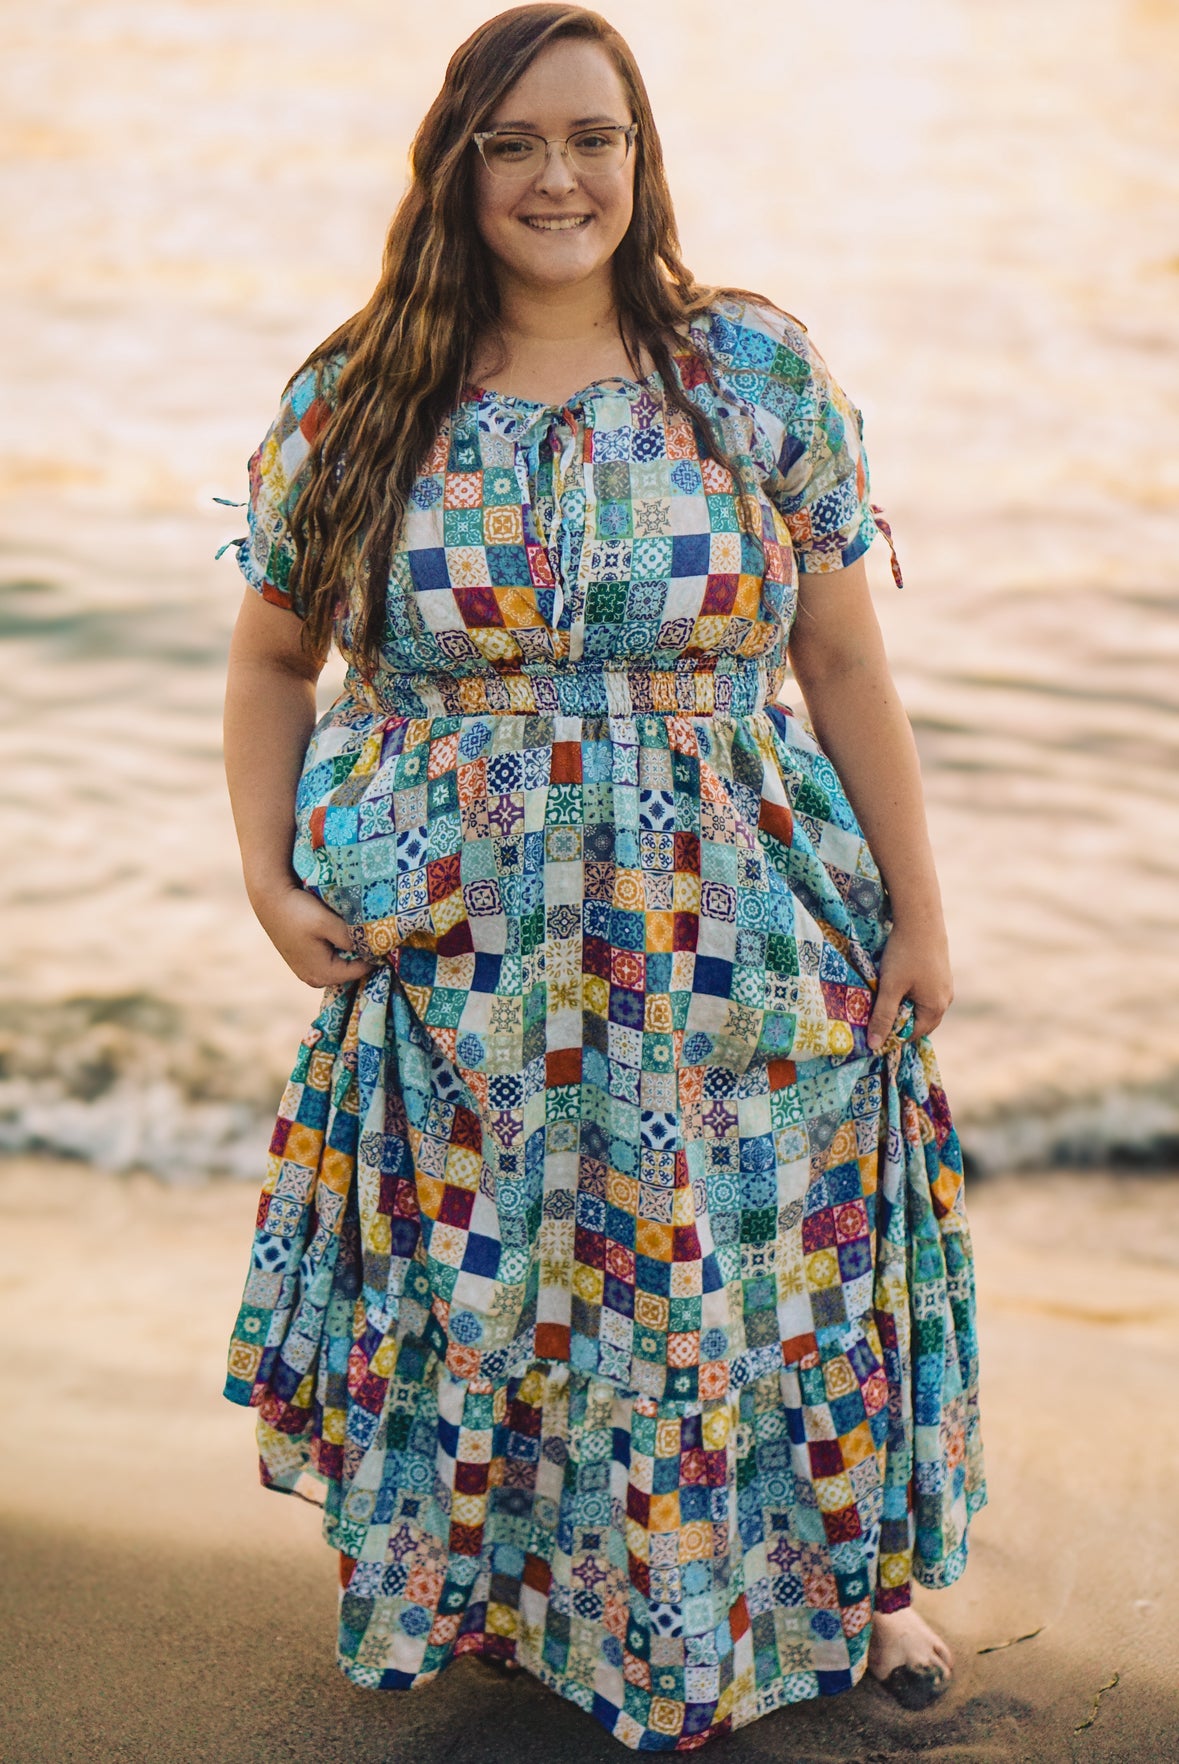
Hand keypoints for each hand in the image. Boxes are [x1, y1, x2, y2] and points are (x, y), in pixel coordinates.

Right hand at [250, 882, 372, 987]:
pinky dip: (338, 948)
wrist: (270, 899)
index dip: (375, 954)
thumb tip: (374, 949)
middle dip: (362, 954)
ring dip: (350, 951)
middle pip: (351, 970)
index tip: (384, 937)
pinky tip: (341, 933)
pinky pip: (330, 959)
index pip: (362, 970)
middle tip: (373, 933)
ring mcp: (307, 972)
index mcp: (323, 974)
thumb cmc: (299, 911)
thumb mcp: (328, 924)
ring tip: (358, 931)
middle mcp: (314, 979)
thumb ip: (351, 939)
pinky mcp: (303, 961)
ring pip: (341, 964)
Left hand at [866, 916, 952, 1050]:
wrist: (920, 919)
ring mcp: (946, 986)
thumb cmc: (904, 954)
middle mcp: (945, 1000)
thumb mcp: (890, 987)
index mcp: (935, 1008)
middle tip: (876, 1014)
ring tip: (885, 998)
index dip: (890, 1034)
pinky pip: (926, 994)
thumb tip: (874, 1046)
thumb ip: (882, 1017)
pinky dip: (911, 995)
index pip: (911, 1035)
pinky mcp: (942, 973)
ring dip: (904, 1007)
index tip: (871, 1029)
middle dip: (898, 1022)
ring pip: (922, 1007)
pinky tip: (898, 983)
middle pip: (919, 1023)